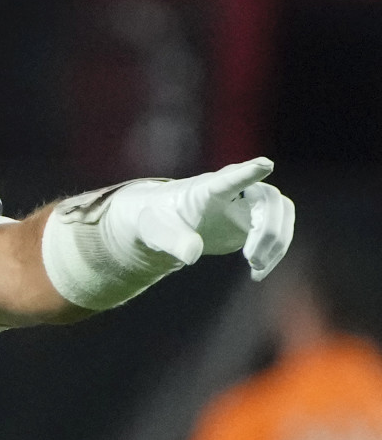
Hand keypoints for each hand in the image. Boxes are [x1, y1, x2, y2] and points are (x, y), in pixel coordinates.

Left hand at [111, 157, 294, 280]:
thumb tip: (191, 255)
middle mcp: (233, 192)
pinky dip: (275, 252)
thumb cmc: (160, 220)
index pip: (230, 177)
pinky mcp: (253, 222)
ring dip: (277, 241)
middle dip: (268, 229)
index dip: (247, 172)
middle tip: (252, 260)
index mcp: (207, 189)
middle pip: (268, 197)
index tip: (264, 165)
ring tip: (256, 268)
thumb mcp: (157, 232)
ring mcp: (246, 205)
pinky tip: (257, 273)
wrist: (168, 224)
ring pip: (281, 211)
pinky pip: (280, 229)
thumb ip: (173, 241)